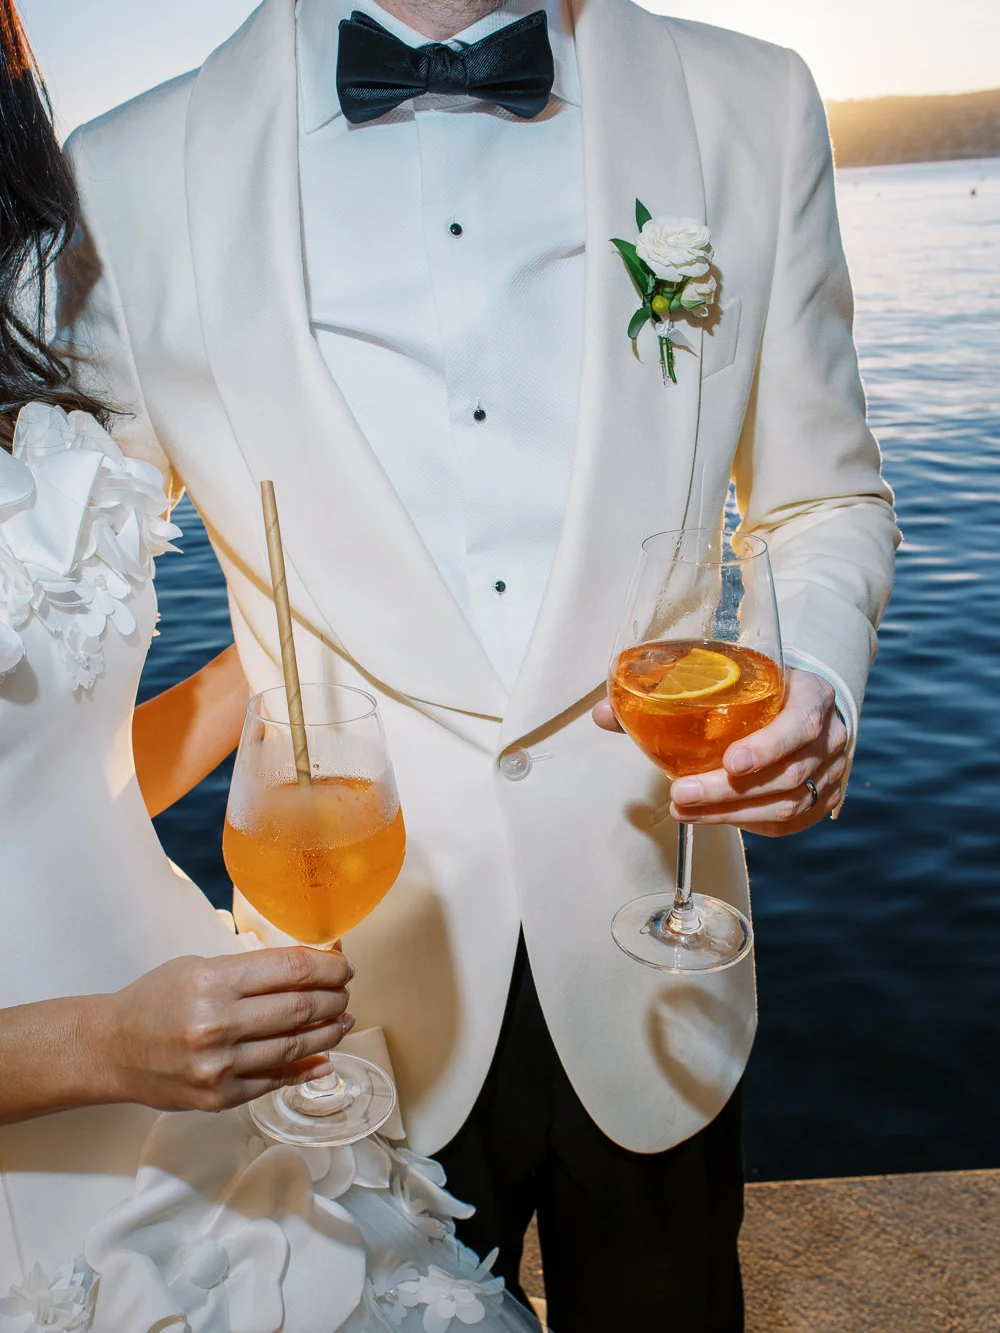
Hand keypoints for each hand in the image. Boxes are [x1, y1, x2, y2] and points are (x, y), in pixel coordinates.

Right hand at [99, 947, 354, 1112]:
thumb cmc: (156, 1000)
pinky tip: (322, 1057)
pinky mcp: (219, 1097)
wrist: (111, 1050)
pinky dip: (305, 1068)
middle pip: (300, 1009)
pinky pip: (275, 1081)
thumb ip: (252, 970)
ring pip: (295, 1047)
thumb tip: (311, 966)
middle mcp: (218, 1024)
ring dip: (328, 1033)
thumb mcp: (199, 966)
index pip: (291, 970)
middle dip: (334, 998)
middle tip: (345, 992)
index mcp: (213, 981)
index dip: (328, 967)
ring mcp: (219, 1066)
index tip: (344, 965)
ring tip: (343, 1020)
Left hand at [593, 667, 847, 836]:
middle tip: (681, 794)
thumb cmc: (762, 688)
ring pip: (786, 805)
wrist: (806, 701)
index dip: (767, 746)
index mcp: (812, 696)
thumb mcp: (730, 674)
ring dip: (730, 813)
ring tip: (684, 809)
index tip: (730, 762)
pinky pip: (786, 824)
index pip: (799, 725)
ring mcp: (831, 773)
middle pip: (786, 775)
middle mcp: (830, 738)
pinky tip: (713, 818)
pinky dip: (747, 823)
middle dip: (729, 791)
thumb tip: (603, 713)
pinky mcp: (823, 801)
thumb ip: (669, 691)